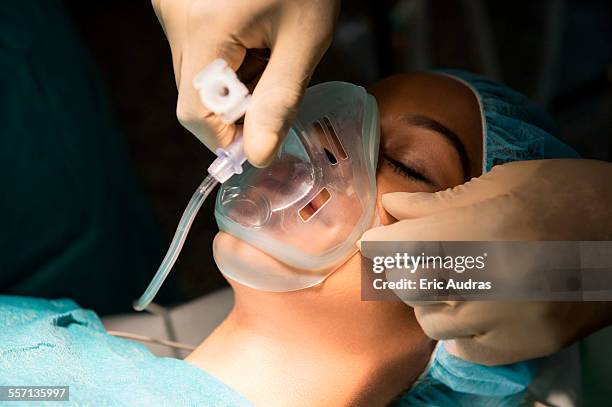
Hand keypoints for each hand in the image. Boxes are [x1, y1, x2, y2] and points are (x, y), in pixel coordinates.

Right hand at [152, 0, 339, 165]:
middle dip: (236, 106)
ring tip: (265, 49)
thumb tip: (259, 155)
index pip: (196, 113)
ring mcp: (171, 8)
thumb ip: (280, 101)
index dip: (227, 138)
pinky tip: (250, 36)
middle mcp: (175, 18)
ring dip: (232, 82)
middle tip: (274, 81)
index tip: (261, 140)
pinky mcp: (177, 4)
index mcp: (204, 29)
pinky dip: (224, 60)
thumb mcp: (304, 41)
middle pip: (196, 95)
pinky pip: (195, 51)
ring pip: (196, 76)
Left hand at [361, 159, 611, 364]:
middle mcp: (489, 277)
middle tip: (419, 255)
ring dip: (430, 300)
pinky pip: (465, 349)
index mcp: (479, 227)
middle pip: (405, 287)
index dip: (381, 240)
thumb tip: (393, 206)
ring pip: (430, 321)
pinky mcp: (528, 343)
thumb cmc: (566, 194)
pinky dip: (460, 331)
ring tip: (453, 280)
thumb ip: (439, 200)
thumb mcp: (502, 181)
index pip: (394, 246)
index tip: (383, 238)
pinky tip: (475, 308)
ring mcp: (508, 318)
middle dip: (402, 269)